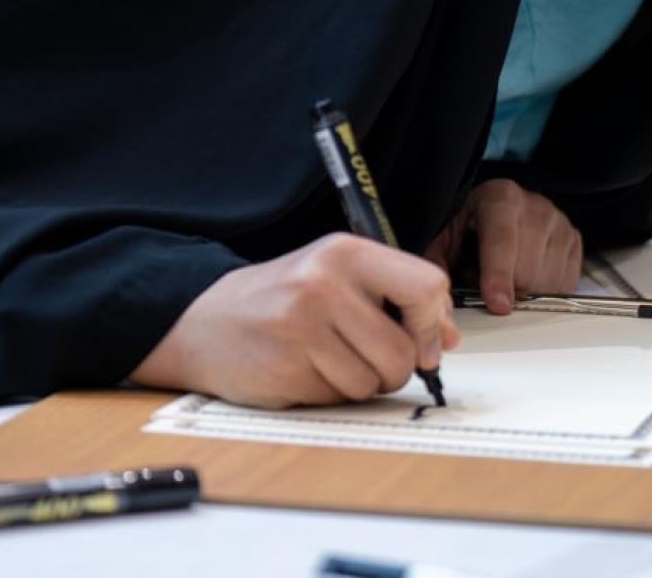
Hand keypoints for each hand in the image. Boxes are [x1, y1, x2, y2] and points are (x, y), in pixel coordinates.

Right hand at [130, 234, 460, 407]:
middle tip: (369, 359)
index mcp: (345, 252)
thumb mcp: (338, 276)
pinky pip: (338, 399)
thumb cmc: (282, 298)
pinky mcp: (285, 369)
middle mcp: (324, 284)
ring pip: (373, 382)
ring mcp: (301, 328)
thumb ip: (396, 298)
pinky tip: (305, 371)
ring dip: (361, 384)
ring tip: (329, 360)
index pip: (426, 286)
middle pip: (403, 350)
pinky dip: (330, 395)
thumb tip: (449, 336)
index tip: (425, 340)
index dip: (434, 323)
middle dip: (396, 368)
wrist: (202, 321)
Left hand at [426, 178, 581, 313]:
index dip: (499, 276)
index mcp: (500, 198)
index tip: (497, 305)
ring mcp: (559, 222)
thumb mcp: (442, 241)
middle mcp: (535, 205)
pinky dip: (543, 291)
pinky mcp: (574, 240)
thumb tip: (441, 307)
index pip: (504, 240)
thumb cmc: (465, 229)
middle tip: (484, 280)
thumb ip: (438, 267)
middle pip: (529, 269)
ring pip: (549, 282)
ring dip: (524, 292)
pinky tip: (525, 276)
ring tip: (505, 275)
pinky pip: (565, 285)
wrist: (491, 212)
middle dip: (506, 290)